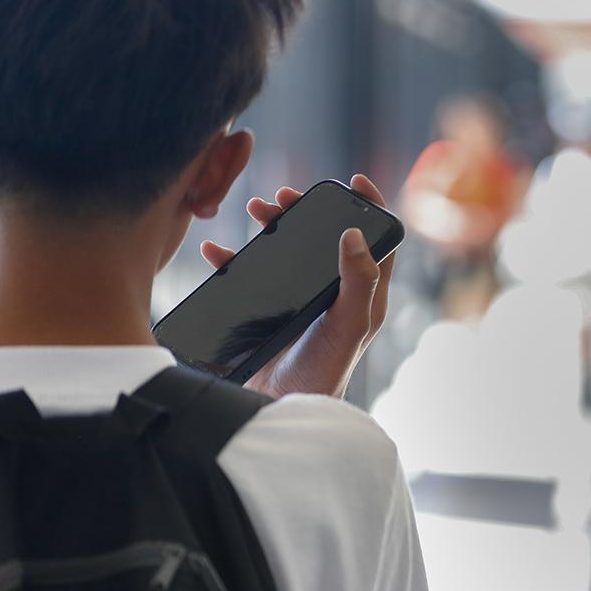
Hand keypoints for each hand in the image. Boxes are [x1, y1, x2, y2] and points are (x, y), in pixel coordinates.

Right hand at [200, 175, 395, 399]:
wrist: (282, 409)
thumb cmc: (325, 371)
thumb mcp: (349, 324)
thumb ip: (359, 280)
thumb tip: (353, 233)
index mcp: (362, 292)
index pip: (375, 240)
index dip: (369, 207)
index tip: (352, 181)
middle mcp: (334, 292)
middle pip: (323, 236)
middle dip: (305, 211)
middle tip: (284, 197)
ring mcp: (300, 300)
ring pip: (287, 250)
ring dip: (271, 226)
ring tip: (254, 210)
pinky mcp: (269, 311)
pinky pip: (249, 277)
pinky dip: (232, 259)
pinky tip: (215, 251)